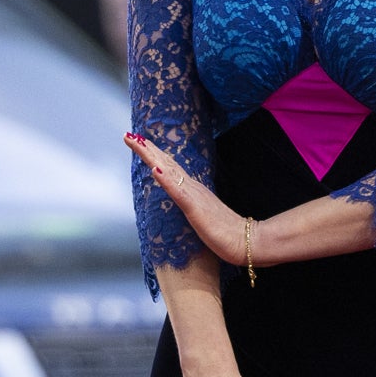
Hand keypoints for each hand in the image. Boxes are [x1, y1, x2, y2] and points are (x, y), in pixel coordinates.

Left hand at [128, 133, 250, 265]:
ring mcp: (194, 196)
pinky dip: (166, 180)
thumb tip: (184, 201)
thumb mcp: (204, 216)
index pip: (170, 168)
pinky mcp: (195, 208)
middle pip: (166, 163)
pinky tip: (155, 169)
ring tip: (137, 142)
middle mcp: (193, 187)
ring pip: (169, 171)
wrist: (247, 241)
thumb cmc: (227, 233)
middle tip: (129, 135)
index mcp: (193, 190)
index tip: (138, 142)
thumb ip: (194, 206)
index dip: (154, 155)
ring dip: (152, 156)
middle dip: (146, 149)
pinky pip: (178, 193)